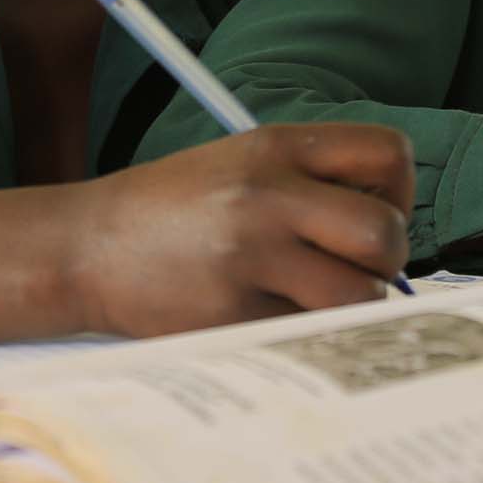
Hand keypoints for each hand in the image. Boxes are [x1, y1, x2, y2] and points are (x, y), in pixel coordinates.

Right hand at [68, 123, 412, 336]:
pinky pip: (310, 334)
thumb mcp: (240, 164)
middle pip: (386, 233)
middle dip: (385, 263)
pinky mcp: (233, 314)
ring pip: (358, 295)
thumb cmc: (174, 212)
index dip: (399, 193)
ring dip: (351, 308)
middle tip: (353, 272)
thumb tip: (392, 237)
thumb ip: (313, 183)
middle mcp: (267, 194)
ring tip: (314, 302)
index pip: (388, 154)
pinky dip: (305, 335)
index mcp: (275, 146)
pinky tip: (270, 318)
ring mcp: (250, 256)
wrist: (84, 248)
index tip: (374, 216)